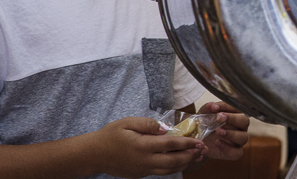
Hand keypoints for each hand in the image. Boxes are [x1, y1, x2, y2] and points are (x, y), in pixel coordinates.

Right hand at [84, 116, 204, 177]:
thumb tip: (165, 128)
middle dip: (190, 156)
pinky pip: (160, 172)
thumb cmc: (110, 135)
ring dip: (185, 164)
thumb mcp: (127, 122)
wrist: (93, 154)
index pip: (170, 144)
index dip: (187, 143)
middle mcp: (144, 160)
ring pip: (168, 170)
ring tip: (197, 157)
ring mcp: (142, 170)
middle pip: (173, 161)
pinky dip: (173, 168)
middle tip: (202, 150)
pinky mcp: (140, 174)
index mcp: (142, 145)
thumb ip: (148, 124)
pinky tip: (181, 161)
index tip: (198, 141)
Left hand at [198, 101, 250, 160]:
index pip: (238, 108)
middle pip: (244, 121)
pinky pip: (237, 153)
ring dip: (231, 134)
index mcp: (236, 115)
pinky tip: (218, 142)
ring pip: (243, 137)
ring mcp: (238, 141)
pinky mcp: (234, 153)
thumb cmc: (205, 125)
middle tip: (220, 117)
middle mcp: (240, 127)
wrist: (198, 142)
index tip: (215, 108)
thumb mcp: (204, 114)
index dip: (227, 107)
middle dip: (233, 119)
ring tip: (218, 131)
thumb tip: (213, 106)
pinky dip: (228, 148)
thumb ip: (208, 109)